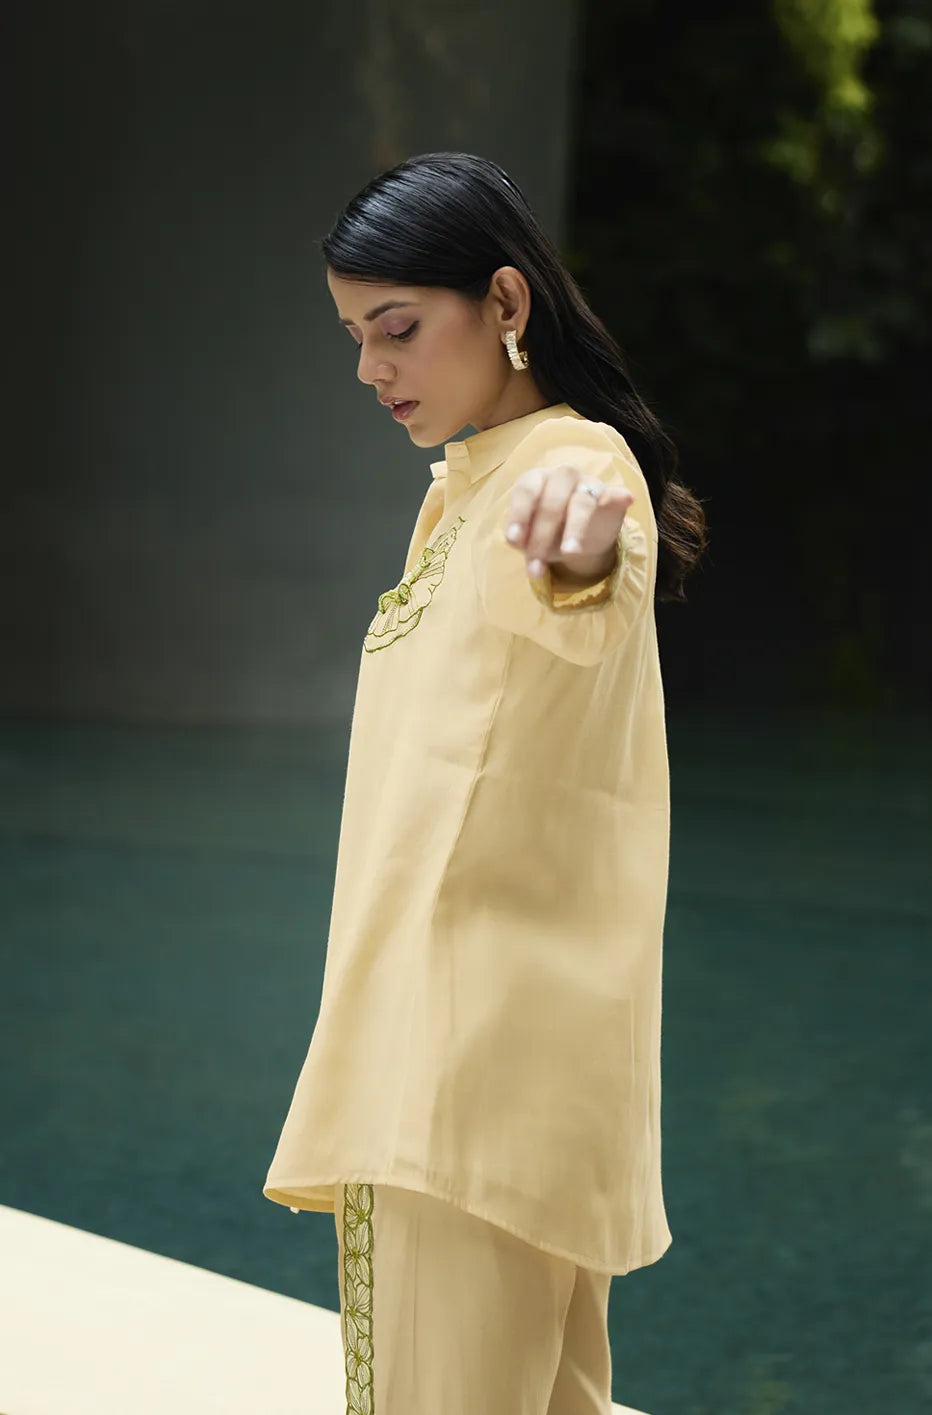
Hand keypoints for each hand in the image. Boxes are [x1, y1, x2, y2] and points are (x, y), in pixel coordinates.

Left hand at [504, 463, 633, 581]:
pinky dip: (620, 496)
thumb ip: (521, 540)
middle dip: (543, 534)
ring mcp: (589, 483)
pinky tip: (626, 499)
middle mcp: (562, 476)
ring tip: (570, 552)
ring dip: (575, 528)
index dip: (519, 514)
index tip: (514, 540)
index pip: (526, 490)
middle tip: (537, 565)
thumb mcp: (530, 539)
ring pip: (582, 499)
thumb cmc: (547, 532)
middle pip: (553, 499)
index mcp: (536, 480)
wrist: (579, 538)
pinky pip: (616, 493)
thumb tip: (518, 542)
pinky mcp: (613, 495)